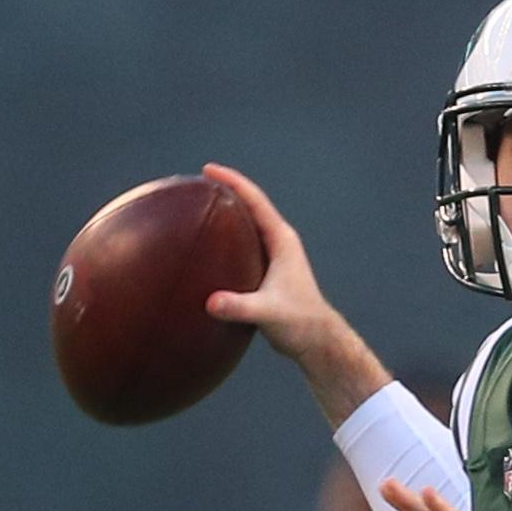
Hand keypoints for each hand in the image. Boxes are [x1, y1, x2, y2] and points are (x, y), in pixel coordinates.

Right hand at [201, 164, 389, 422]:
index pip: (255, 202)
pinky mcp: (267, 272)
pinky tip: (204, 245)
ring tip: (195, 206)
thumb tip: (211, 302)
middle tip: (195, 181)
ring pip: (246, 226)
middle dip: (225, 191)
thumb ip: (240, 306)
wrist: (316, 341)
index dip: (232, 182)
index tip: (208, 169)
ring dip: (225, 214)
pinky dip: (224, 238)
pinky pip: (241, 246)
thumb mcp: (267, 313)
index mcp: (281, 241)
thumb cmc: (299, 324)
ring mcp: (273, 257)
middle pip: (249, 207)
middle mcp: (279, 243)